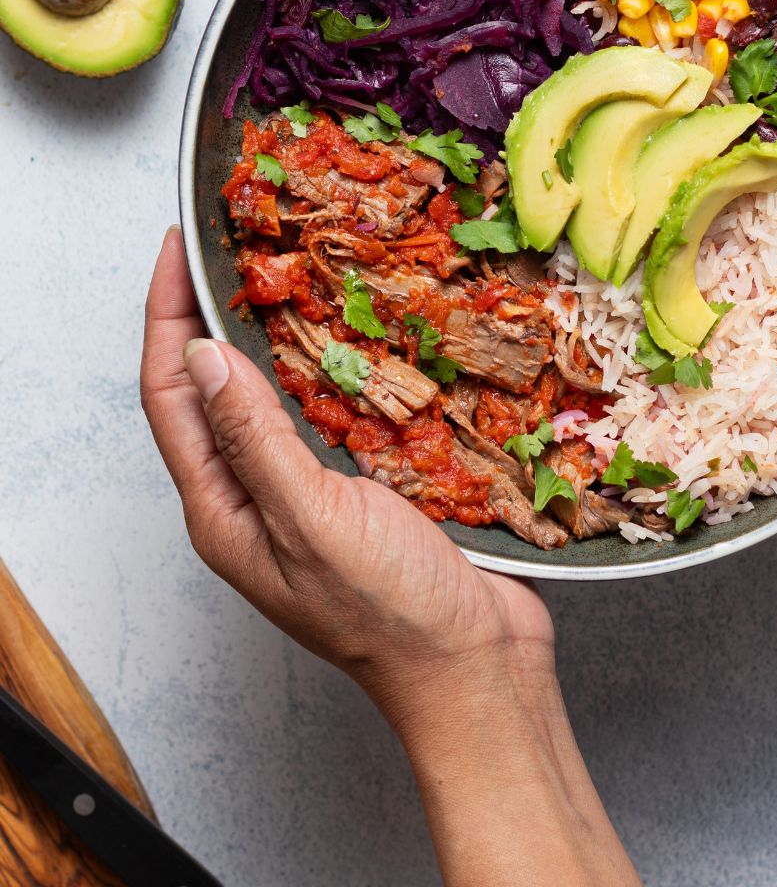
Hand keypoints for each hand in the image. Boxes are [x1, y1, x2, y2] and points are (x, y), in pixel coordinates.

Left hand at [141, 229, 639, 882]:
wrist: (474, 663)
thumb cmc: (392, 613)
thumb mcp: (313, 521)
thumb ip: (256, 439)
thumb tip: (204, 355)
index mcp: (224, 511)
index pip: (172, 395)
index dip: (167, 317)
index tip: (180, 252)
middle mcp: (254, 499)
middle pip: (210, 391)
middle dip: (208, 317)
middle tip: (231, 249)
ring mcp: (305, 495)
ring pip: (268, 399)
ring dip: (267, 338)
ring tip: (284, 278)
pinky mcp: (355, 490)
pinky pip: (323, 416)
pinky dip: (325, 370)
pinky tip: (351, 340)